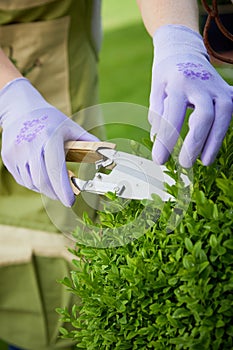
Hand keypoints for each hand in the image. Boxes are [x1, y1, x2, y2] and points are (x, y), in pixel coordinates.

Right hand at [0, 78, 97, 205]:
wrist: (21, 110)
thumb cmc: (50, 120)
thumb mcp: (70, 127)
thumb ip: (88, 141)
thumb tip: (108, 154)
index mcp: (49, 137)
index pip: (56, 168)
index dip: (63, 188)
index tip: (70, 201)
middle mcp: (30, 144)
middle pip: (43, 180)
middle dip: (55, 194)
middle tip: (64, 197)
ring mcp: (16, 152)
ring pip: (32, 182)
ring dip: (45, 188)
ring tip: (53, 182)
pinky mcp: (8, 157)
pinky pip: (22, 179)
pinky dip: (33, 182)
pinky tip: (40, 175)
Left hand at [149, 25, 232, 167]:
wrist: (184, 51)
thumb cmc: (167, 76)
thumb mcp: (156, 91)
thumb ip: (158, 115)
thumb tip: (160, 141)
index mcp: (178, 83)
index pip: (173, 117)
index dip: (166, 141)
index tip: (159, 159)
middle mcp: (201, 84)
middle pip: (204, 117)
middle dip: (195, 143)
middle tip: (184, 163)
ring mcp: (218, 87)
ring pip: (223, 116)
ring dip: (214, 142)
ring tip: (204, 162)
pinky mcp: (228, 91)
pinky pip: (231, 112)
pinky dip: (223, 130)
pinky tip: (214, 146)